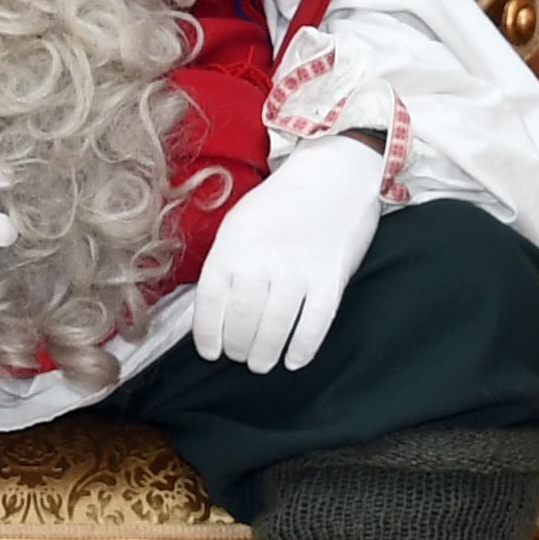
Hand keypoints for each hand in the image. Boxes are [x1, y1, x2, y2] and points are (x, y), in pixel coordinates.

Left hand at [191, 137, 385, 373]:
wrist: (330, 177)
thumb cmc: (278, 205)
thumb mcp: (237, 225)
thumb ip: (225, 264)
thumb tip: (214, 310)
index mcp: (232, 247)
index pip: (210, 303)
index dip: (207, 334)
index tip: (211, 352)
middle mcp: (261, 260)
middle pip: (242, 321)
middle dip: (238, 347)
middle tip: (240, 356)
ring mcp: (298, 270)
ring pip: (275, 328)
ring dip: (265, 353)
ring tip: (261, 363)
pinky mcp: (330, 278)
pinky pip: (315, 323)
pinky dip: (303, 348)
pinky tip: (294, 360)